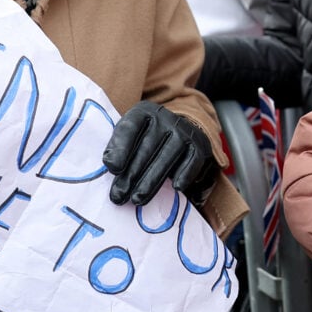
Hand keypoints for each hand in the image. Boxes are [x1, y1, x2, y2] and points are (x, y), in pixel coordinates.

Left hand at [103, 101, 219, 206]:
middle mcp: (164, 117)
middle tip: (118, 195)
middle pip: (146, 148)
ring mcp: (183, 130)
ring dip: (151, 181)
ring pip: (167, 158)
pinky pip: (193, 160)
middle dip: (131, 175)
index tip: (112, 169)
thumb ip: (117, 148)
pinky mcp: (199, 144)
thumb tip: (111, 166)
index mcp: (142, 112)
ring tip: (137, 199)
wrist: (177, 131)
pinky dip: (185, 174)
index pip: (129, 129)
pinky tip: (176, 188)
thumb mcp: (128, 135)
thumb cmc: (144, 138)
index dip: (120, 149)